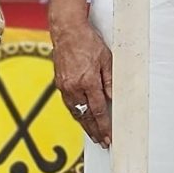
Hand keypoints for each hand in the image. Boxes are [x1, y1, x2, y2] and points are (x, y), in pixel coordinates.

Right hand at [53, 19, 114, 147]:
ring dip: (84, 125)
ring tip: (93, 134)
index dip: (104, 126)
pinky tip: (81, 117)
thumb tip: (113, 98)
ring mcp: (65, 86)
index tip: (109, 137)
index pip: (98, 110)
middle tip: (102, 142)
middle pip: (85, 116)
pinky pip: (69, 103)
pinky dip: (76, 113)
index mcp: (88, 81)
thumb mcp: (107, 59)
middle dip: (94, 131)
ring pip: (75, 112)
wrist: (67, 30)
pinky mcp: (59, 83)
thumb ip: (110, 81)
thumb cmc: (88, 41)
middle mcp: (74, 86)